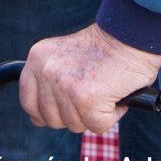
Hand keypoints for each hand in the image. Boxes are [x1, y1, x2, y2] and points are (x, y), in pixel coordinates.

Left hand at [21, 24, 160, 134]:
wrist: (132, 34)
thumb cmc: (105, 48)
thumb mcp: (64, 57)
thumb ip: (51, 80)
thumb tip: (43, 114)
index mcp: (38, 58)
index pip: (28, 102)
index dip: (44, 113)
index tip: (60, 112)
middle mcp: (47, 71)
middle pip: (51, 119)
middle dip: (73, 115)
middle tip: (91, 97)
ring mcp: (65, 86)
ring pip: (75, 125)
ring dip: (94, 115)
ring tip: (105, 91)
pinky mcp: (87, 100)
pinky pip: (97, 126)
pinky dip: (111, 116)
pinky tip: (115, 96)